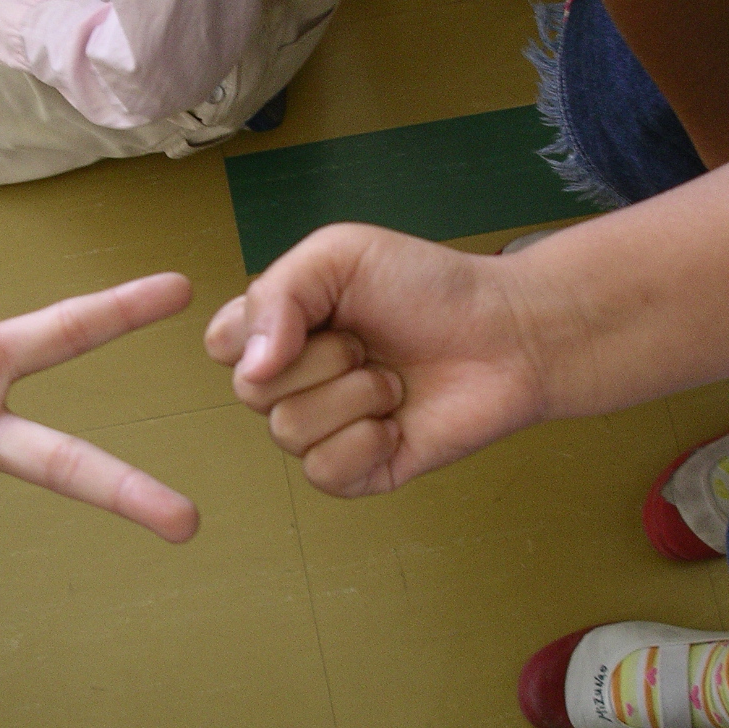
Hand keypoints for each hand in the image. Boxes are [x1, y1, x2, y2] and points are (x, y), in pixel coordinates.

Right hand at [205, 224, 549, 496]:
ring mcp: (325, 429)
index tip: (312, 309)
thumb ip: (277, 294)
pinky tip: (396, 422)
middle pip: (252, 392)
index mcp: (281, 329)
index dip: (256, 332)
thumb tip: (250, 367)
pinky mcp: (359, 472)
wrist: (507, 334)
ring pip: (288, 433)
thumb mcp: (339, 255)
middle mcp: (295, 382)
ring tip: (392, 380)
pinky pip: (324, 472)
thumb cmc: (427, 286)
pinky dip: (364, 443)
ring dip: (353, 398)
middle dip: (320, 359)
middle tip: (367, 341)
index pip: (221, 345)